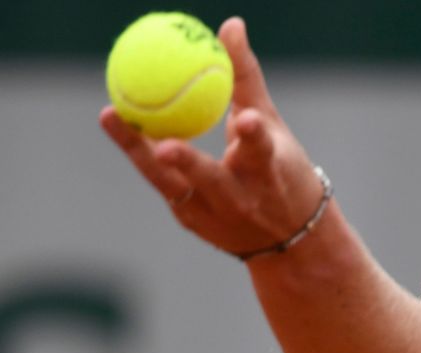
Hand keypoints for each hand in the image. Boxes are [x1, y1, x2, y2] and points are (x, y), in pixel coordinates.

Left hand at [100, 17, 324, 255]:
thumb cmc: (280, 169)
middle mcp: (242, 199)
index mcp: (269, 173)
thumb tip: (230, 26)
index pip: (262, 152)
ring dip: (143, 152)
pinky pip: (162, 182)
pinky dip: (143, 153)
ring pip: (173, 183)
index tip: (246, 121)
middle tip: (164, 142)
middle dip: (188, 163)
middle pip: (211, 179)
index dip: (253, 137)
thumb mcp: (268, 124)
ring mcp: (214, 216)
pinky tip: (121, 124)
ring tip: (112, 117)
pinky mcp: (191, 222)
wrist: (287, 238)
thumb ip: (245, 78)